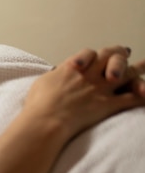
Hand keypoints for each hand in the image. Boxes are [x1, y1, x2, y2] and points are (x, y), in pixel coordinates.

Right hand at [23, 45, 144, 139]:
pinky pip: (131, 98)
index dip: (98, 54)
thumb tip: (57, 74)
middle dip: (119, 54)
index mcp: (72, 68)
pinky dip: (142, 96)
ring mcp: (101, 89)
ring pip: (127, 73)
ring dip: (139, 68)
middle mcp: (90, 74)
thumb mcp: (41, 83)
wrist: (46, 120)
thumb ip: (54, 76)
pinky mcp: (107, 105)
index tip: (102, 53)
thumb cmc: (38, 105)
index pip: (90, 54)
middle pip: (111, 56)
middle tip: (125, 52)